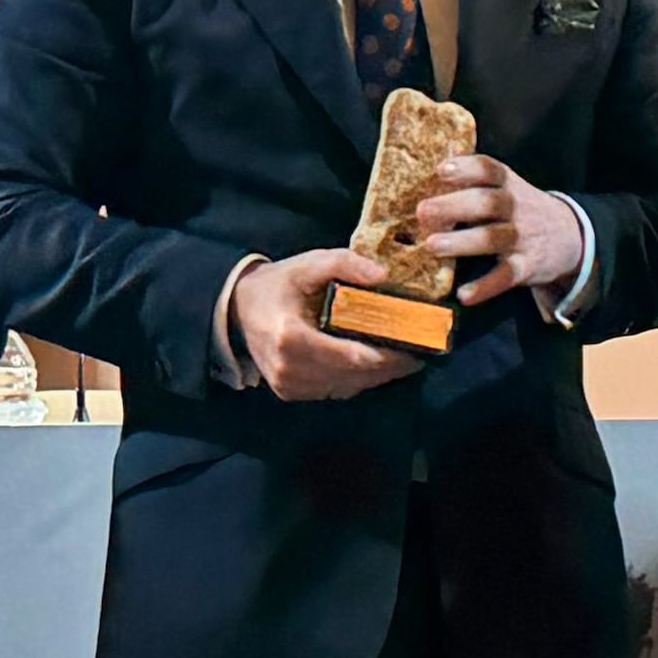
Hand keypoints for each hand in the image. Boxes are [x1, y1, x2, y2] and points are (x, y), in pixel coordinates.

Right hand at [232, 247, 434, 401]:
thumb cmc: (276, 285)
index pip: (351, 356)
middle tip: (420, 352)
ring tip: (405, 358)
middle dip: (390, 366)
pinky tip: (376, 365)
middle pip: (354, 375)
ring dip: (377, 375)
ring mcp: (289, 385)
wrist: (237, 310)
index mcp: (291, 338)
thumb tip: (383, 276)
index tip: (417, 348)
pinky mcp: (291, 393)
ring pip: (348, 387)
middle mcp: (290, 369)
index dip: (388, 356)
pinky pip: (335, 390)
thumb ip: (345, 264)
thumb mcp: (308, 264)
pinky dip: (358, 379)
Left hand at [409, 153, 587, 309]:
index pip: (489, 170)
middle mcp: (516, 207)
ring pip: (493, 238)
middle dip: (454, 206)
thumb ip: (474, 182)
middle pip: (487, 202)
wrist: (570, 236)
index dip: (466, 168)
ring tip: (431, 246)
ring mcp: (522, 237)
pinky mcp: (527, 266)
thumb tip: (429, 170)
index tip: (441, 170)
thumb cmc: (521, 210)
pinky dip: (485, 287)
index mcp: (508, 184)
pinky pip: (506, 277)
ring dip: (462, 242)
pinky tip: (464, 295)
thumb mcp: (507, 188)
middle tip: (422, 211)